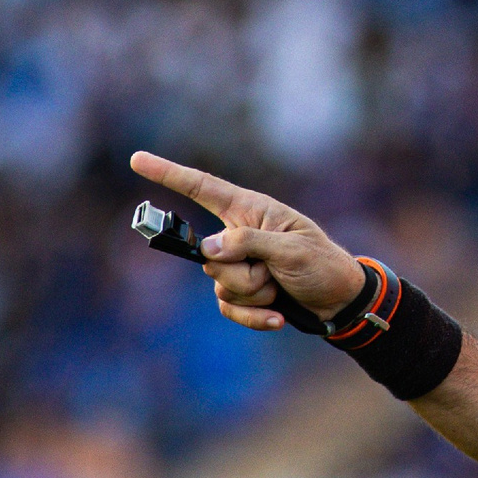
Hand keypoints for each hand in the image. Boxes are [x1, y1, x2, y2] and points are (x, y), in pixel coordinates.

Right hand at [129, 151, 367, 332]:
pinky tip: (278, 317)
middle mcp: (239, 235)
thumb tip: (208, 248)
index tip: (136, 160)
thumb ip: (248, 244)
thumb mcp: (291, 250)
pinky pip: (228, 308)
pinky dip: (254, 316)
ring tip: (281, 288)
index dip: (168, 174)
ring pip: (219, 285)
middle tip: (276, 274)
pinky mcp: (242, 291)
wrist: (340, 301)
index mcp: (251, 210)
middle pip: (211, 256)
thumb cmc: (323, 265)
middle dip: (243, 274)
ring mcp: (238, 265)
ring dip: (254, 295)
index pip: (202, 188)